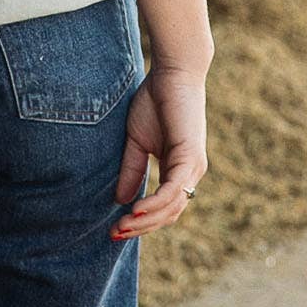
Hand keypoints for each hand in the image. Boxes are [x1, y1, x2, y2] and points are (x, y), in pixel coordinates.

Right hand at [111, 64, 207, 240]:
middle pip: (168, 215)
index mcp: (179, 171)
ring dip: (146, 221)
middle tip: (114, 233)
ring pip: (171, 207)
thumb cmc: (155, 101)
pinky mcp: (190, 156)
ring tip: (121, 226)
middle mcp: (190, 174)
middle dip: (141, 227)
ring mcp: (192, 167)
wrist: (172, 73)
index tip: (115, 230)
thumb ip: (132, 169)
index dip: (141, 222)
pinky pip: (173, 190)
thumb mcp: (137, 142)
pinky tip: (135, 209)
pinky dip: (156, 203)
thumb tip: (121, 200)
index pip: (164, 208)